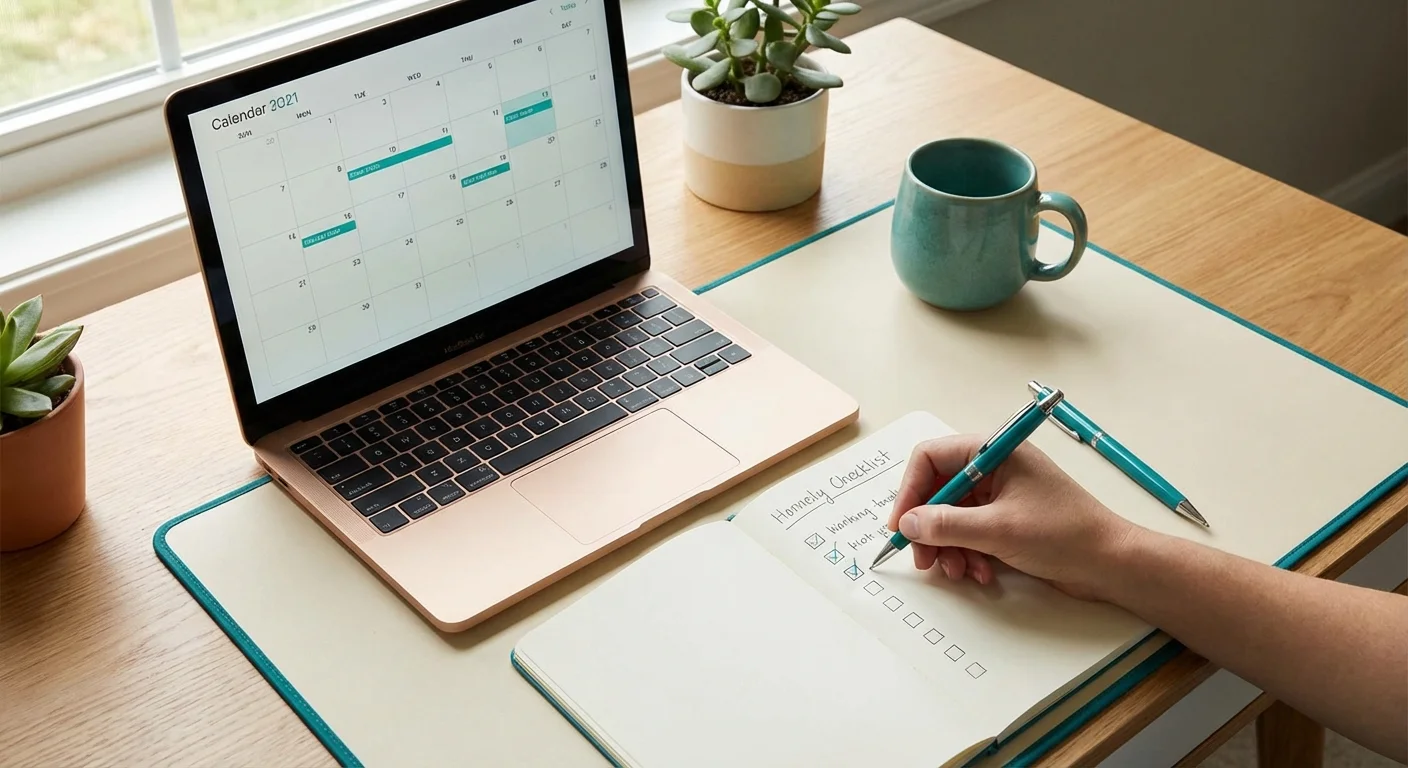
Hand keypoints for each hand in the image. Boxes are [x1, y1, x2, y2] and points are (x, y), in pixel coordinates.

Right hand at [885, 434, 1136, 600]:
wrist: (1111, 564)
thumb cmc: (1064, 534)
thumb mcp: (998, 530)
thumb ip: (946, 525)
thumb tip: (908, 523)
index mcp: (994, 452)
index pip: (931, 458)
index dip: (910, 491)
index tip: (902, 525)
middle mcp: (994, 469)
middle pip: (938, 491)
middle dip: (928, 527)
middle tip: (923, 559)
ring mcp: (1001, 496)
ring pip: (952, 517)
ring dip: (948, 547)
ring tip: (957, 571)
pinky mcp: (1007, 521)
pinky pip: (970, 533)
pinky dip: (968, 554)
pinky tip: (980, 573)